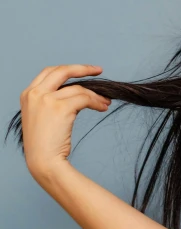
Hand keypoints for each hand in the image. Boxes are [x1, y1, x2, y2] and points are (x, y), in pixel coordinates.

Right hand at [20, 64, 110, 178]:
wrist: (43, 161)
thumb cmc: (45, 143)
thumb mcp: (41, 115)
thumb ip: (52, 99)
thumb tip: (78, 90)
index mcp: (27, 94)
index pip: (49, 72)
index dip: (69, 68)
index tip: (85, 69)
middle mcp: (34, 94)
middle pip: (62, 71)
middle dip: (83, 69)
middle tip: (99, 70)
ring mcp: (46, 99)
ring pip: (79, 89)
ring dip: (96, 95)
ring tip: (105, 102)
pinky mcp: (60, 107)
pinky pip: (85, 98)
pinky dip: (97, 102)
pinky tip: (103, 107)